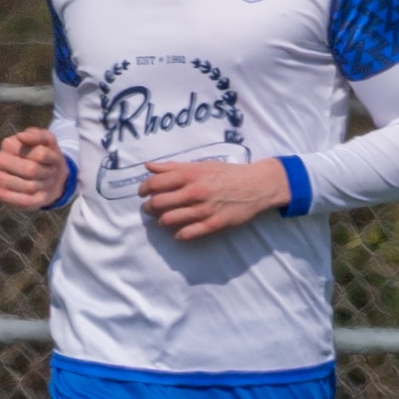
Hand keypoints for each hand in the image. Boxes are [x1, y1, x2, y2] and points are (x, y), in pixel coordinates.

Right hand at [0, 127, 68, 208]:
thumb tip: (20, 136)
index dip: (49, 158)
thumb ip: (37, 135)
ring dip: (44, 185)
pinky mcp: (1, 193)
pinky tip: (40, 194)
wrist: (48, 177)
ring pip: (29, 186)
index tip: (51, 157)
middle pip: (31, 170)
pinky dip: (38, 199)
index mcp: (9, 144)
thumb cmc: (46, 156)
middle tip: (51, 172)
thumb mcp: (48, 141)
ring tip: (45, 181)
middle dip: (46, 173)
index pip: (39, 154)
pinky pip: (23, 201)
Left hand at [139, 157, 289, 239]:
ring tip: (163, 219)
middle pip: (158, 203)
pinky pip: (187, 233)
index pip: (155, 183)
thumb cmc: (227, 173)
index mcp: (190, 174)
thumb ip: (173, 167)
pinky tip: (179, 231)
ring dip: (161, 221)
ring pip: (169, 220)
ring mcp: (203, 209)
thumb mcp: (201, 165)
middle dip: (149, 207)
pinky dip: (179, 234)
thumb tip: (148, 166)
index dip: (143, 189)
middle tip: (149, 208)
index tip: (142, 193)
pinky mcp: (213, 224)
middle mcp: (194, 191)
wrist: (256, 185)